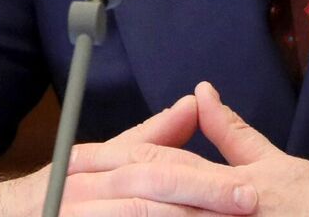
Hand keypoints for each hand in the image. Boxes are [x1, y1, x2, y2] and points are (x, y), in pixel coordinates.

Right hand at [0, 94, 258, 215]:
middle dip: (202, 194)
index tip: (247, 188)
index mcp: (93, 163)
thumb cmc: (61, 196)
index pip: (154, 161)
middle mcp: (81, 185)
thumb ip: (150, 138)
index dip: (203, 174)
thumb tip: (193, 102)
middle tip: (246, 203)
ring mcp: (74, 211)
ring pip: (138, 212)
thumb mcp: (101, 163)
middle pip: (150, 185)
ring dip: (182, 216)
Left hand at [71, 82, 308, 216]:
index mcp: (222, 178)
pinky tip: (129, 214)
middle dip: (103, 186)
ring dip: (122, 207)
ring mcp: (218, 216)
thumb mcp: (273, 166)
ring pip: (160, 213)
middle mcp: (216, 201)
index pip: (157, 162)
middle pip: (150, 187)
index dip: (112, 158)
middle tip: (60, 181)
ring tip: (78, 206)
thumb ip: (233, 134)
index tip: (73, 159)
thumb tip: (201, 94)